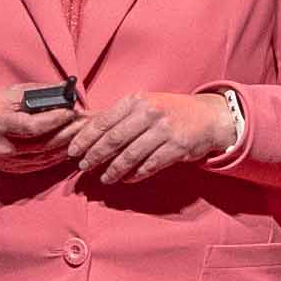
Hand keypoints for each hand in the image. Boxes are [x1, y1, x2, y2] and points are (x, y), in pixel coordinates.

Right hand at [0, 88, 79, 180]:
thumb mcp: (7, 93)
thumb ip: (36, 92)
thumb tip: (63, 90)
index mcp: (0, 124)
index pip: (32, 127)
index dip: (55, 120)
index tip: (72, 111)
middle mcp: (5, 147)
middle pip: (44, 144)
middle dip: (69, 133)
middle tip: (87, 122)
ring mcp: (10, 162)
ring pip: (46, 157)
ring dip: (68, 145)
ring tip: (85, 134)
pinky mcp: (15, 169)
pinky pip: (42, 165)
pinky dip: (58, 156)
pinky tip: (71, 147)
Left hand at [65, 86, 245, 186]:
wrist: (208, 117)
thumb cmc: (170, 112)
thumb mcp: (145, 104)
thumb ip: (120, 116)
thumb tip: (87, 130)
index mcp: (137, 101)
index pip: (103, 120)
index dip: (85, 138)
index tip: (73, 151)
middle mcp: (149, 113)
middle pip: (113, 139)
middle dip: (95, 155)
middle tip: (84, 167)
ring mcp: (164, 130)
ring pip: (130, 155)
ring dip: (114, 169)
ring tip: (104, 178)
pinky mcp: (177, 147)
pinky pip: (150, 165)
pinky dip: (136, 174)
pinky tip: (126, 179)